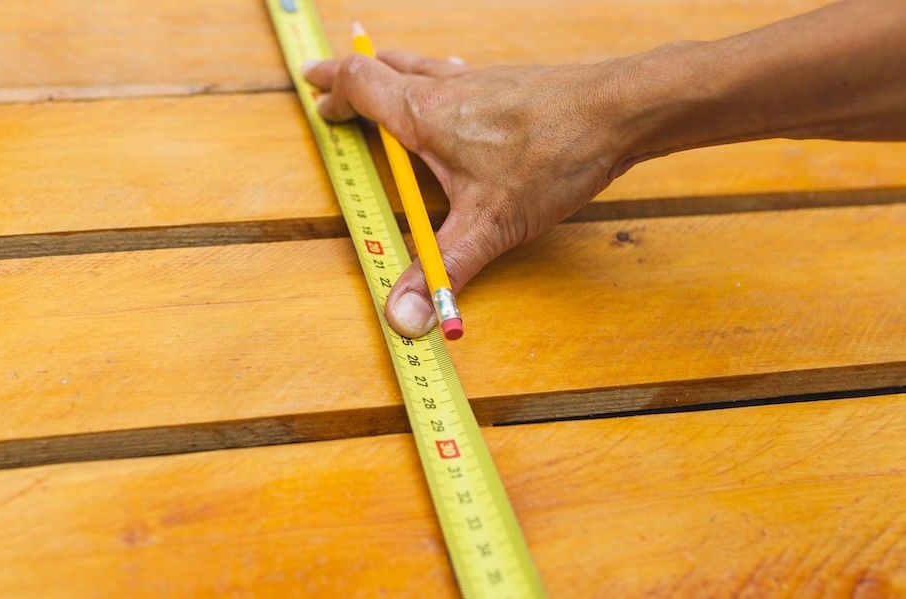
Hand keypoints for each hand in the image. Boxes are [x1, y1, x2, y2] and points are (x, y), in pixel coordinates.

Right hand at [304, 51, 632, 337]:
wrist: (621, 111)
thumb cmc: (553, 155)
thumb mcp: (488, 226)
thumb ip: (441, 272)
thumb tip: (404, 317)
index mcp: (425, 114)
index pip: (361, 85)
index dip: (331, 88)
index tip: (312, 91)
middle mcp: (448, 87)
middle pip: (386, 68)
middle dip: (354, 78)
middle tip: (334, 88)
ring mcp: (481, 80)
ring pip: (423, 66)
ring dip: (394, 74)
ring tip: (385, 85)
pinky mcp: (511, 84)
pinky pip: (457, 74)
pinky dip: (437, 81)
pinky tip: (458, 101)